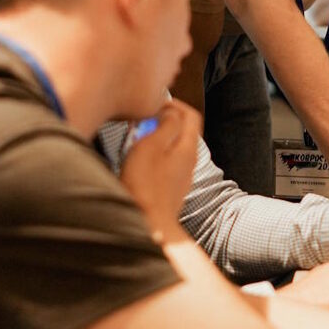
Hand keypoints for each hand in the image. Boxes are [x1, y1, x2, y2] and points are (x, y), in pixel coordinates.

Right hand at [118, 100, 199, 232]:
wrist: (147, 225)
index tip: (156, 103)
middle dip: (163, 121)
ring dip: (156, 139)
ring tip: (137, 139)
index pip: (191, 115)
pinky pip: (165, 165)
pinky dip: (154, 156)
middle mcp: (188, 162)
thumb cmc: (146, 185)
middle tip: (143, 120)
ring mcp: (180, 177)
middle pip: (182, 131)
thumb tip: (171, 110)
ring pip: (172, 148)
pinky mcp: (169, 190)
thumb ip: (165, 124)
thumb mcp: (152, 145)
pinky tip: (138, 162)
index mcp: (187, 147)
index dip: (175, 104)